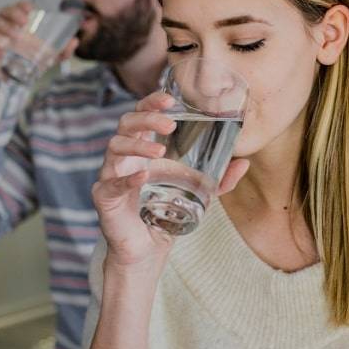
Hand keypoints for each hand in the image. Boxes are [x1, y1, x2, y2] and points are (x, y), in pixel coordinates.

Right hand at [0, 0, 79, 79]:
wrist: (10, 77)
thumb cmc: (27, 59)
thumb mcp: (47, 56)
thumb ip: (61, 50)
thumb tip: (74, 41)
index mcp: (14, 22)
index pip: (15, 8)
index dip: (20, 7)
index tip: (30, 11)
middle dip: (8, 21)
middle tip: (19, 31)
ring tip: (5, 45)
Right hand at [93, 91, 248, 274]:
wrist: (146, 250)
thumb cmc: (165, 214)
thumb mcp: (198, 194)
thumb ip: (220, 180)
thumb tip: (244, 163)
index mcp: (141, 149)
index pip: (140, 115)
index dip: (151, 103)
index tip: (170, 98)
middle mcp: (124, 157)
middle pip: (126, 124)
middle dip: (146, 118)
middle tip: (170, 123)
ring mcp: (111, 175)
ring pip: (115, 147)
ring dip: (138, 146)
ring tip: (160, 151)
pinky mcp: (104, 198)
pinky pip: (112, 183)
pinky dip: (127, 178)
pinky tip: (143, 176)